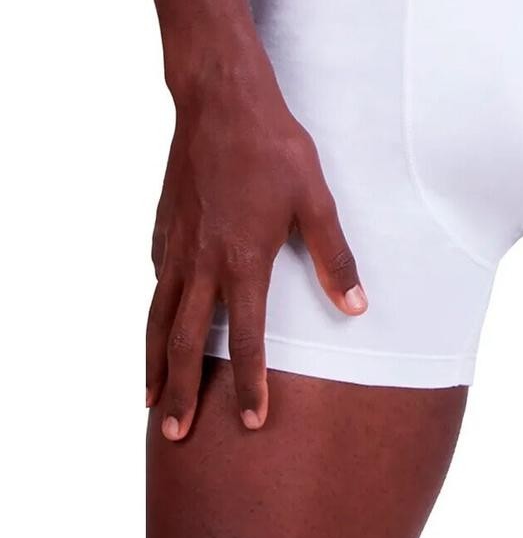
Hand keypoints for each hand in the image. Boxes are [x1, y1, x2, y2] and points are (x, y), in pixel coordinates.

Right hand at [146, 66, 365, 440]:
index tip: (252, 420)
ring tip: (150, 400)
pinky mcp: (164, 226)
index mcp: (243, 260)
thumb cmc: (274, 148)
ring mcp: (176, 245)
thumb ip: (335, 257)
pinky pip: (156, 281)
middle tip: (174, 435)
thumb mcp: (316, 200)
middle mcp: (202, 262)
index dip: (250, 383)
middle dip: (181, 394)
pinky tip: (158, 320)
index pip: (245, 338)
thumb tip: (357, 307)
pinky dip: (154, 312)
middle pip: (184, 342)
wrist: (221, 102)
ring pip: (158, 317)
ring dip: (153, 363)